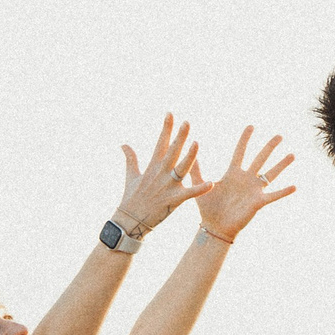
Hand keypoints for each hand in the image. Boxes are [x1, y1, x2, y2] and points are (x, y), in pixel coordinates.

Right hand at [113, 114, 205, 234]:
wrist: (130, 221)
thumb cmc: (130, 198)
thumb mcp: (130, 176)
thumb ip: (130, 159)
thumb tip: (124, 144)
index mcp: (152, 166)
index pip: (160, 143)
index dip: (166, 128)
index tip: (170, 113)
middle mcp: (161, 174)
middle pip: (172, 152)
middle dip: (179, 137)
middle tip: (187, 122)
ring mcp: (168, 186)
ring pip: (181, 168)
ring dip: (190, 156)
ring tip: (197, 143)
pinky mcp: (174, 200)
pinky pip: (190, 193)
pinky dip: (200, 189)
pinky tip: (211, 183)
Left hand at [195, 128, 296, 241]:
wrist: (214, 227)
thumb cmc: (207, 208)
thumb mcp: (200, 186)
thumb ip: (196, 170)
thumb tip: (190, 151)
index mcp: (232, 173)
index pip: (240, 152)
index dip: (245, 139)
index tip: (251, 126)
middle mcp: (246, 179)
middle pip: (260, 159)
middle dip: (269, 147)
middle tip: (279, 135)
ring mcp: (253, 190)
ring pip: (270, 174)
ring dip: (281, 165)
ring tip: (292, 155)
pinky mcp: (258, 203)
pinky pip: (273, 196)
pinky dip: (284, 191)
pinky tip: (294, 186)